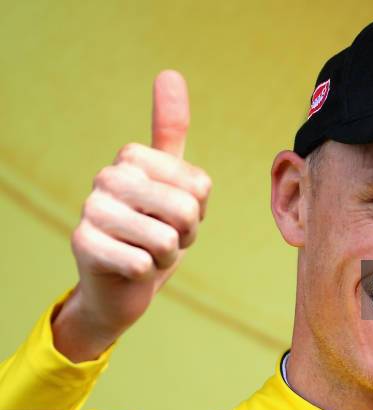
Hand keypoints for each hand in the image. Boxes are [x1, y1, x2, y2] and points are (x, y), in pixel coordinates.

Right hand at [52, 71, 210, 361]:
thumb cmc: (154, 230)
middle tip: (165, 238)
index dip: (199, 211)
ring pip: (166, 239)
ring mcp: (91, 208)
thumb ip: (172, 132)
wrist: (121, 284)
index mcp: (133, 158)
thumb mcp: (173, 183)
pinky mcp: (82, 244)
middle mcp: (107, 176)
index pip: (200, 187)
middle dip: (185, 236)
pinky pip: (143, 264)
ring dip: (166, 256)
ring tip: (147, 251)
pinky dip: (147, 274)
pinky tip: (130, 269)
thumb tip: (169, 72)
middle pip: (186, 210)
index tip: (176, 215)